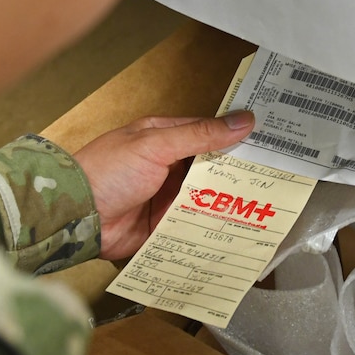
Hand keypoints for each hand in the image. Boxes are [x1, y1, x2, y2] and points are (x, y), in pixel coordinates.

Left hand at [71, 113, 255, 258]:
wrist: (76, 217)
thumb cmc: (108, 172)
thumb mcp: (156, 146)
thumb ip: (200, 135)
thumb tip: (242, 120)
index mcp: (164, 139)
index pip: (209, 134)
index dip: (237, 138)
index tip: (270, 143)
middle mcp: (167, 168)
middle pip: (211, 170)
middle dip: (238, 176)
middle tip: (277, 179)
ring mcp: (165, 198)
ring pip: (206, 200)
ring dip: (227, 204)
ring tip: (267, 209)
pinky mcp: (162, 226)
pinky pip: (192, 227)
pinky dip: (210, 229)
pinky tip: (237, 233)